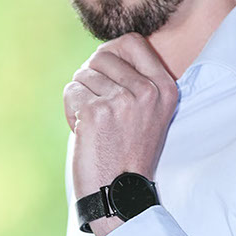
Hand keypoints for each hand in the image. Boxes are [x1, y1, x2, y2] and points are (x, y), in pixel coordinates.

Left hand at [63, 34, 178, 231]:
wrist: (120, 193)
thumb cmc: (128, 153)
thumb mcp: (148, 113)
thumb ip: (136, 81)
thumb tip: (105, 51)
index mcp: (165, 88)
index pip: (132, 42)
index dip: (111, 53)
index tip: (105, 75)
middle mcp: (148, 91)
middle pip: (102, 56)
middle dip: (90, 78)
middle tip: (97, 107)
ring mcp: (123, 100)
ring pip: (82, 74)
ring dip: (80, 97)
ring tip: (93, 124)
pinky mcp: (97, 112)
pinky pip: (71, 91)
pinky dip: (70, 111)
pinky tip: (83, 131)